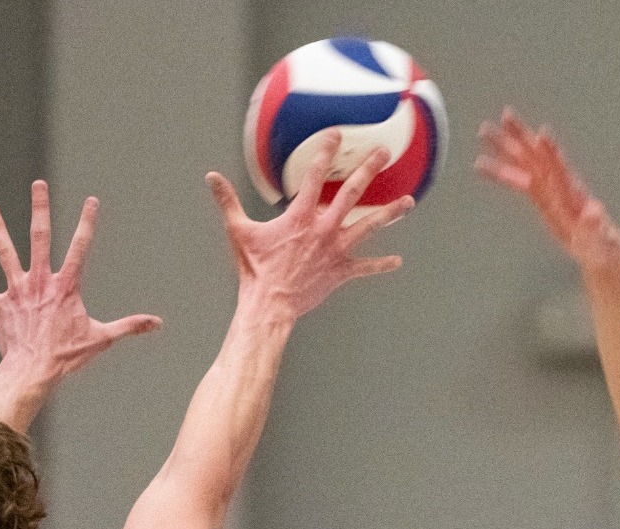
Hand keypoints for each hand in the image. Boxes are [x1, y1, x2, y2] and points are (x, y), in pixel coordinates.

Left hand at [0, 180, 161, 383]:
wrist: (35, 370)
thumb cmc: (68, 355)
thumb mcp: (102, 338)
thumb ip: (129, 326)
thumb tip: (158, 323)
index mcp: (65, 286)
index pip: (80, 247)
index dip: (87, 223)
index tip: (91, 200)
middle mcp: (40, 281)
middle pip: (40, 237)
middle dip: (40, 208)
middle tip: (38, 184)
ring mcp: (17, 292)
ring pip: (6, 253)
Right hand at [205, 130, 410, 318]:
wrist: (270, 305)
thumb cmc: (254, 269)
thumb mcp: (238, 231)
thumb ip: (227, 201)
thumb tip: (211, 177)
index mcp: (300, 216)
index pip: (315, 176)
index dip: (326, 152)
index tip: (336, 134)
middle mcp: (323, 229)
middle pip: (352, 194)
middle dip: (369, 171)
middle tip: (383, 153)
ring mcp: (336, 250)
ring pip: (368, 226)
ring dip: (389, 213)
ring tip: (408, 202)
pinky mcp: (341, 271)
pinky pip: (365, 267)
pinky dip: (381, 265)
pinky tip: (397, 262)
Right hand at [476, 108, 619, 273]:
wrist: (598, 248)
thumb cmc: (603, 245)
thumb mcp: (600, 239)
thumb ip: (595, 226)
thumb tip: (595, 213)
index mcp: (574, 194)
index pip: (560, 169)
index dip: (551, 152)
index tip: (540, 135)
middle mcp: (559, 185)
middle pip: (537, 157)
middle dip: (521, 136)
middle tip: (505, 116)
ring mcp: (548, 190)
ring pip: (524, 163)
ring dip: (505, 147)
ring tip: (484, 131)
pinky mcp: (540, 198)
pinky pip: (517, 181)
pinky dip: (502, 171)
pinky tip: (484, 164)